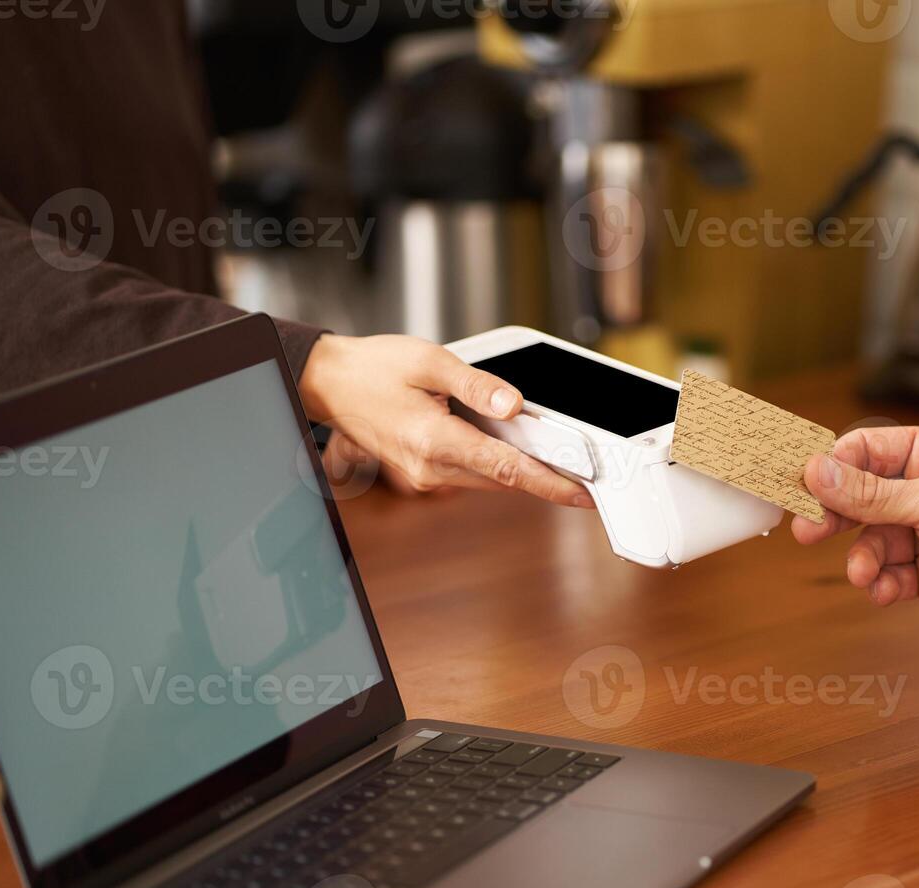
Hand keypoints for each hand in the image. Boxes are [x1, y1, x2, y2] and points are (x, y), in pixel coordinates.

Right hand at [298, 334, 592, 507]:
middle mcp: (431, 467)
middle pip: (504, 480)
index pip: (506, 469)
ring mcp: (426, 475)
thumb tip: (515, 405)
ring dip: (522, 472)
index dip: (550, 483)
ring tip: (560, 459)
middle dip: (547, 480)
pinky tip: (512, 447)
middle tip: (588, 477)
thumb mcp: (429, 361)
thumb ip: (477, 385)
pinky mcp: (424, 472)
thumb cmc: (373, 369)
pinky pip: (472, 473)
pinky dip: (497, 465)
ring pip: (490, 479)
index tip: (581, 495)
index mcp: (434, 440)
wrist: (330, 384)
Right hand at [791, 425, 918, 653]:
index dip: (832, 466)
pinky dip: (882, 584)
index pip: (867, 449)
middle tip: (807, 532)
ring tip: (866, 575)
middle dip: (836, 517)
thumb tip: (815, 470)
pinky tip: (887, 592)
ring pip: (871, 540)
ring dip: (864, 559)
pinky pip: (888, 574)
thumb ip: (870, 493)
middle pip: (860, 496)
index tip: (801, 485)